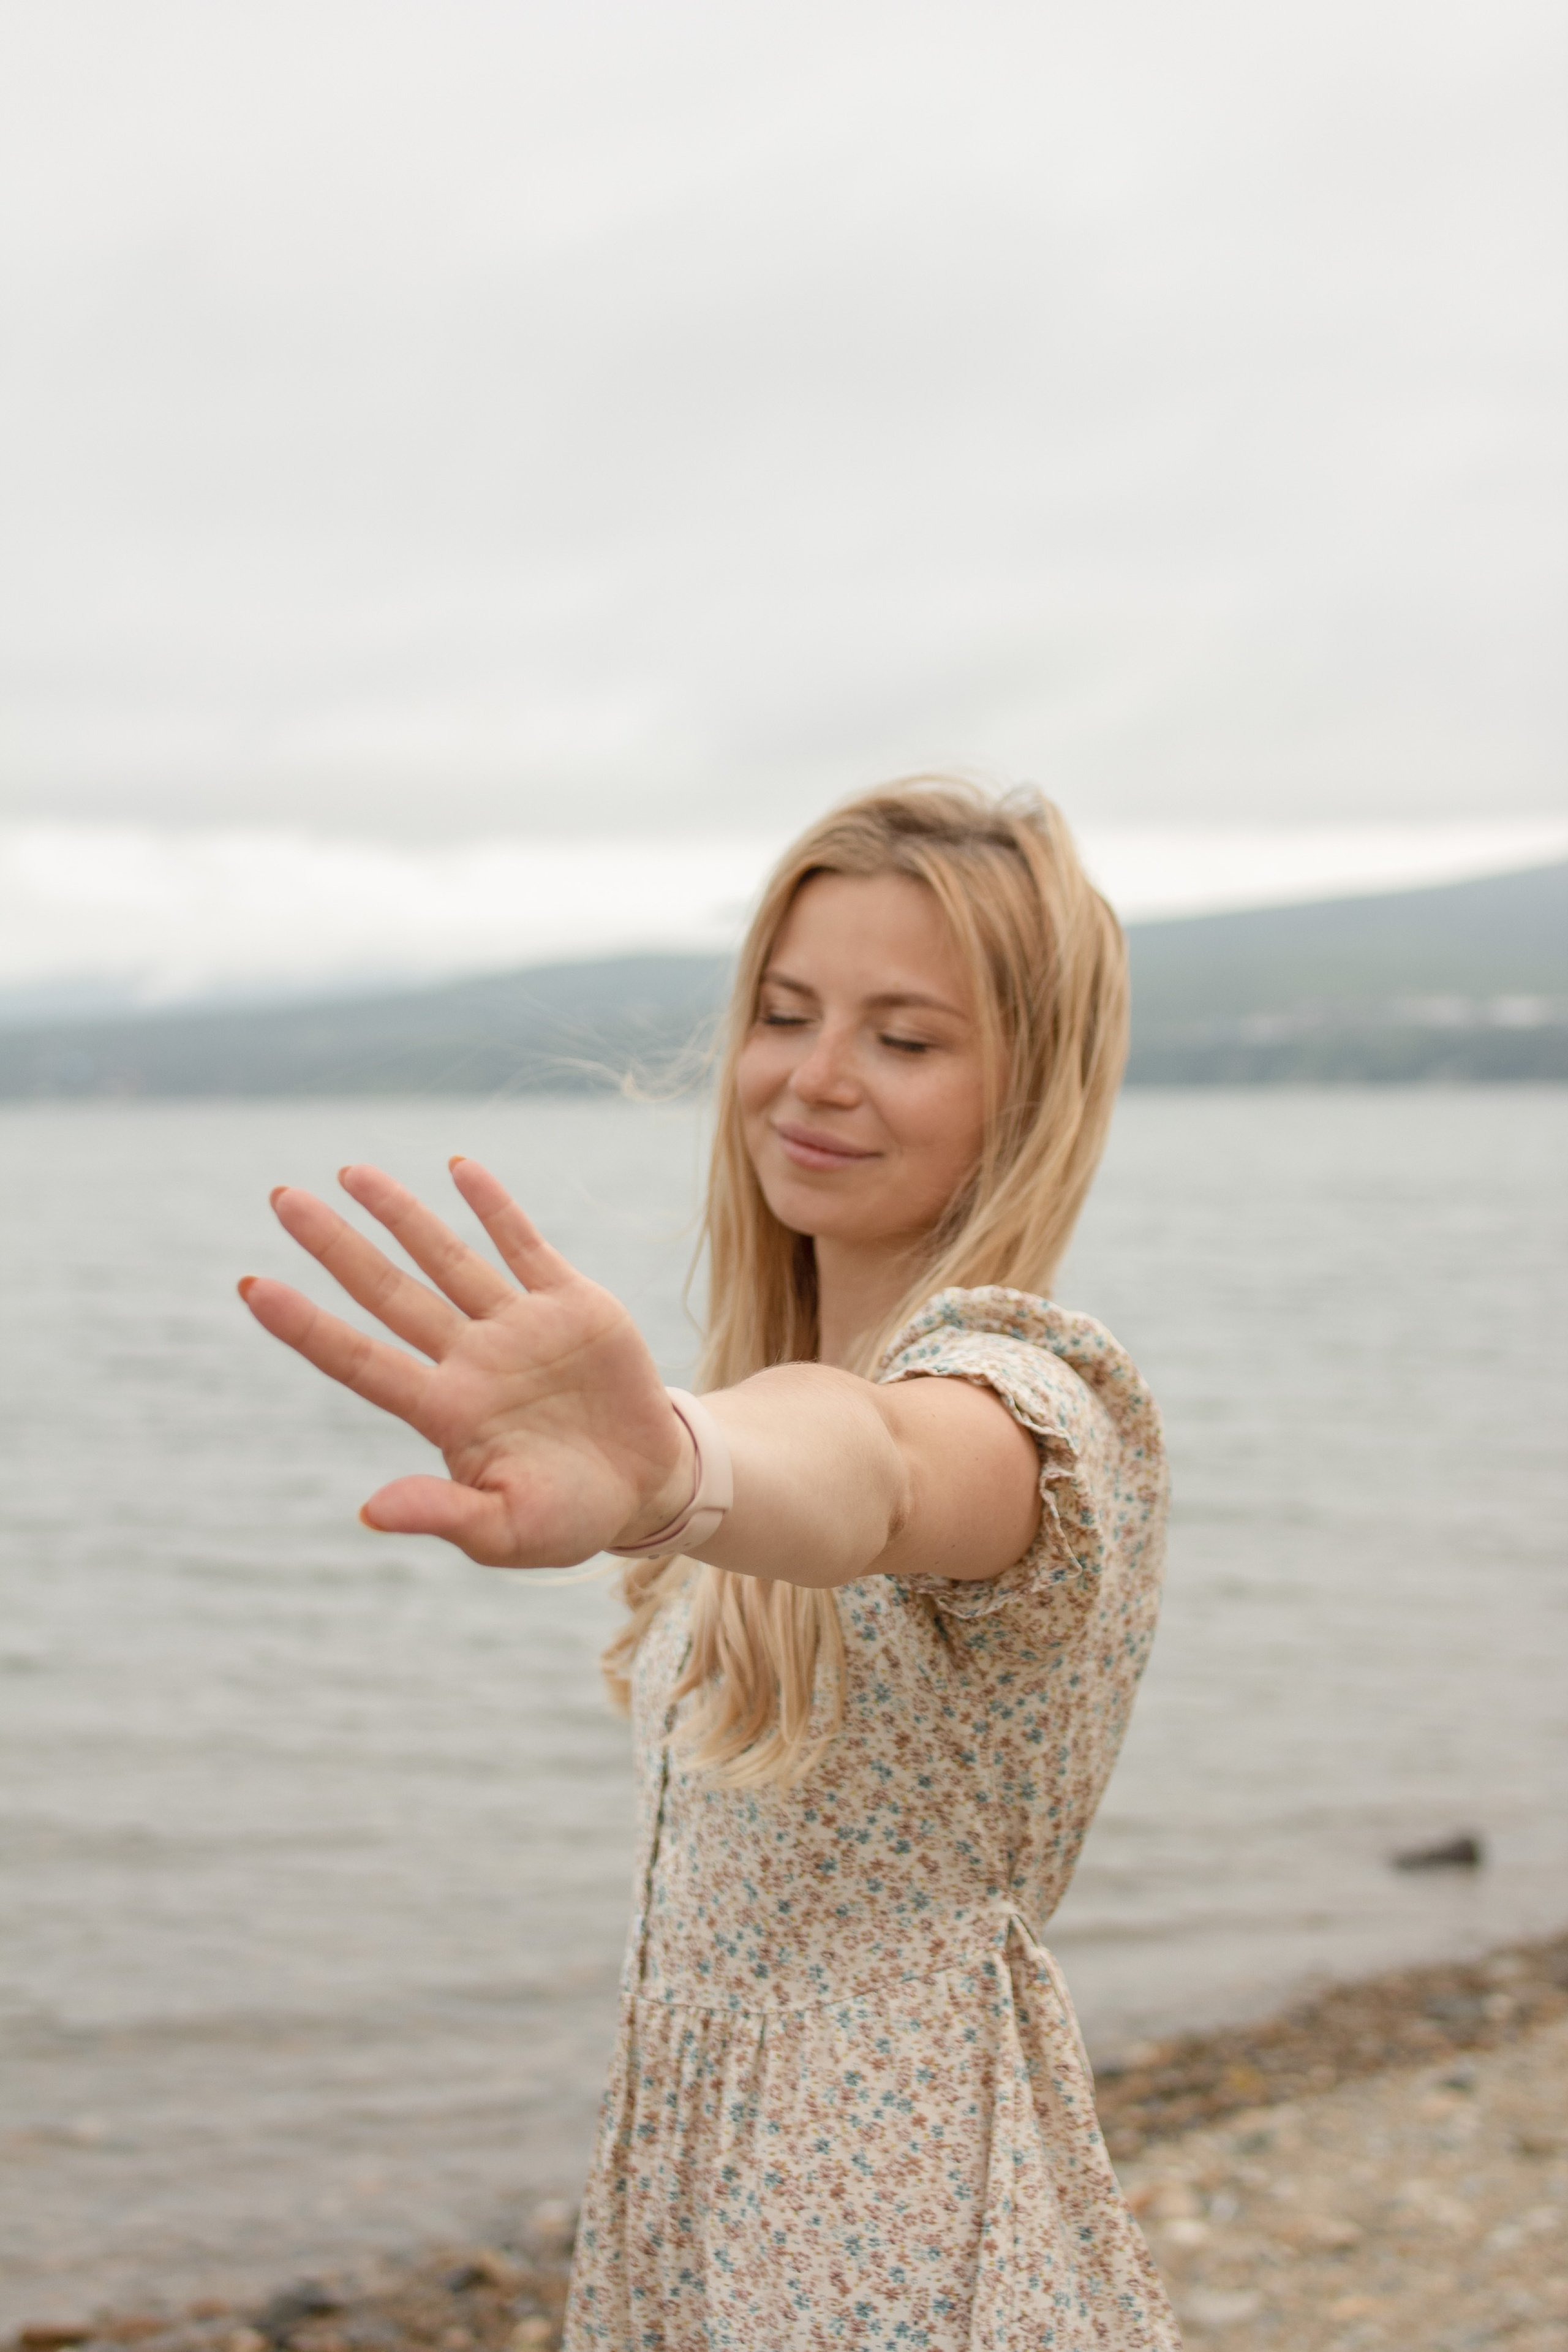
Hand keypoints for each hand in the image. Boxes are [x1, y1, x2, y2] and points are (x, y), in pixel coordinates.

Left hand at [238, 1158, 693, 1566]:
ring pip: (446, 1258)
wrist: (646, 1486)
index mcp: (447, 1413)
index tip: (252, 1287)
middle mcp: (470, 1360)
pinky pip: (523, 1244)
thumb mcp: (509, 1533)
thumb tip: (368, 1510)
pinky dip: (493, 1206)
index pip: (360, 1361)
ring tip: (350, 1171)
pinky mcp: (570, 1304)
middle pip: (389, 1293)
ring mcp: (517, 1326)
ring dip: (400, 1213)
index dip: (306, 1327)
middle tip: (282, 1199)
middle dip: (337, 1246)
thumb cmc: (568, 1517)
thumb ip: (442, 1514)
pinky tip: (457, 1169)